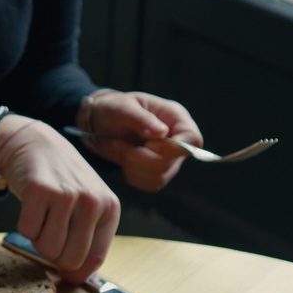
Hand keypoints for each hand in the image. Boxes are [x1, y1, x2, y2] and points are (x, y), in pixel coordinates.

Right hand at [0, 114, 119, 284]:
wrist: (36, 144)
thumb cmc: (61, 180)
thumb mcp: (86, 205)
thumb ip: (87, 241)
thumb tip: (75, 279)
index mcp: (109, 208)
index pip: (94, 259)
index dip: (74, 269)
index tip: (63, 266)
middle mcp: (92, 201)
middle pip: (69, 258)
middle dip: (54, 253)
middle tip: (50, 231)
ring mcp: (67, 195)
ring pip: (47, 248)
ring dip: (38, 238)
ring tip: (42, 216)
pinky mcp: (40, 190)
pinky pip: (27, 232)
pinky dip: (24, 226)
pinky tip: (31, 207)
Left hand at [79, 91, 201, 192]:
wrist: (100, 123)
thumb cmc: (114, 108)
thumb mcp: (123, 107)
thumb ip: (141, 119)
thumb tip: (161, 132)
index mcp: (176, 118)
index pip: (192, 139)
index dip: (173, 148)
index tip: (148, 145)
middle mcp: (177, 140)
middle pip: (172, 162)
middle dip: (141, 157)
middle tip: (120, 145)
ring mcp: (170, 158)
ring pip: (160, 177)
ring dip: (134, 167)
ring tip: (121, 150)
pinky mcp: (157, 172)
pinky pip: (150, 185)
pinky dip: (133, 176)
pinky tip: (125, 160)